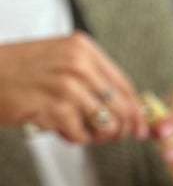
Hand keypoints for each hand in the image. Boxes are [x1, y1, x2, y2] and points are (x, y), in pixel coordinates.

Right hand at [0, 32, 146, 142]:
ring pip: (106, 126)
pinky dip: (72, 137)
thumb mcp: (60, 61)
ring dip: (95, 136)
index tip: (139, 130)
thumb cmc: (21, 71)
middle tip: (106, 136)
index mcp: (83, 48)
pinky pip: (82, 136)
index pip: (125, 86)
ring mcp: (68, 86)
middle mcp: (79, 64)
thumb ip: (92, 79)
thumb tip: (131, 112)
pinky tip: (56, 126)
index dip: (136, 113)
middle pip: (122, 109)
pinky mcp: (56, 108)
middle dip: (120, 130)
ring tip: (75, 127)